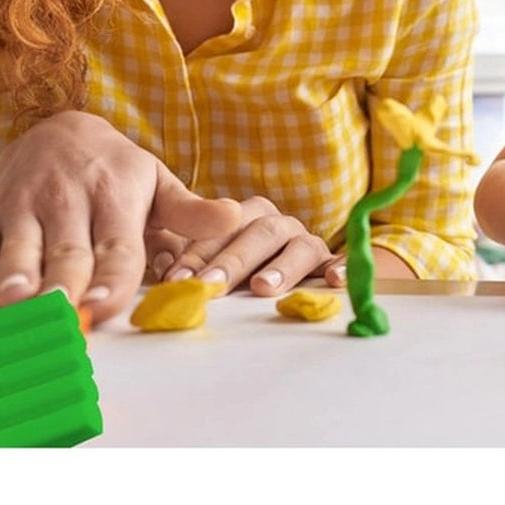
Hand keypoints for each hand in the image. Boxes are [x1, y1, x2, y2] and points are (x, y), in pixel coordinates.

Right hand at [0, 111, 240, 321]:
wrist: (60, 132)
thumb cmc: (116, 172)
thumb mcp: (156, 183)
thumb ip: (190, 210)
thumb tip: (236, 217)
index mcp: (117, 200)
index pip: (119, 247)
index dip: (114, 277)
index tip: (109, 304)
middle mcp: (72, 203)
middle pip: (69, 252)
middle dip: (65, 281)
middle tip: (61, 310)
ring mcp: (29, 207)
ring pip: (21, 246)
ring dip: (15, 271)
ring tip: (13, 297)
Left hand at [146, 194, 336, 296]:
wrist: (283, 271)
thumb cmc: (240, 272)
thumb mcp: (214, 266)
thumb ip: (195, 267)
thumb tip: (166, 279)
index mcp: (248, 217)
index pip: (223, 227)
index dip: (199, 253)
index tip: (176, 279)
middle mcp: (279, 225)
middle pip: (259, 234)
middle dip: (232, 262)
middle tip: (210, 286)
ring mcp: (306, 243)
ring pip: (298, 246)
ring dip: (281, 266)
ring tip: (262, 287)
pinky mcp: (329, 265)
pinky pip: (338, 262)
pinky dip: (337, 268)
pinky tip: (332, 281)